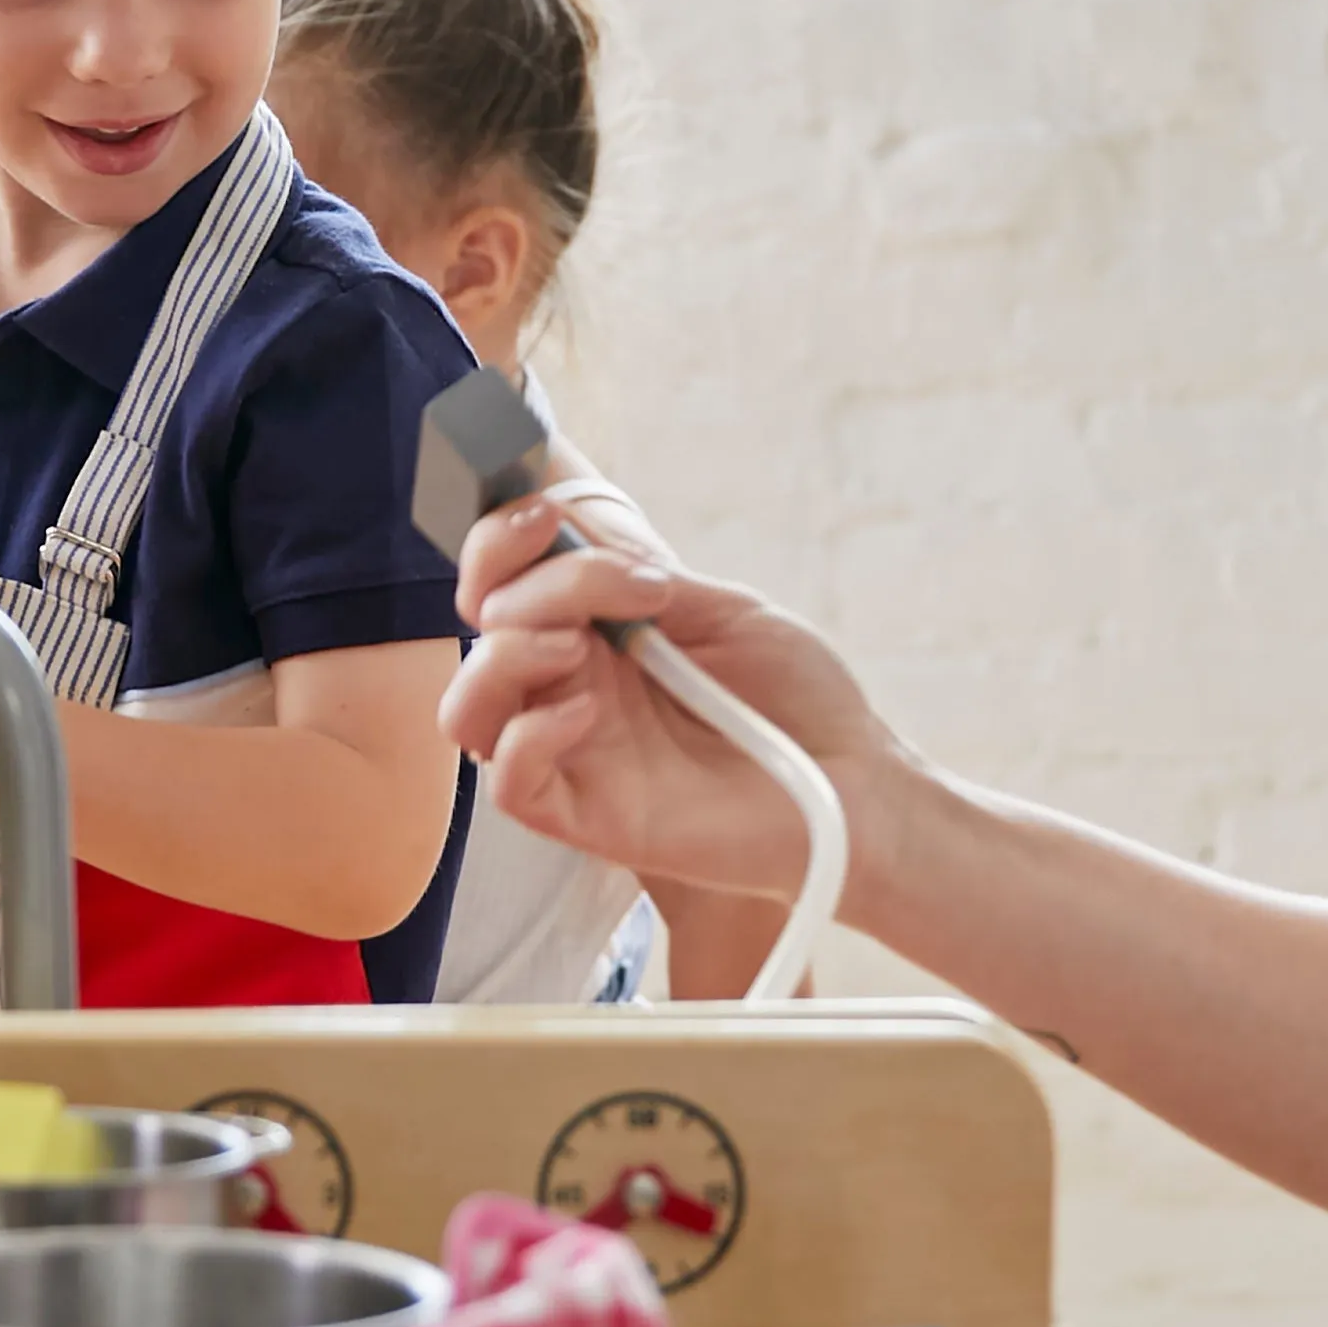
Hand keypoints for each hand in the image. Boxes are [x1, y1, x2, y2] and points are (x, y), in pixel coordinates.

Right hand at [440, 492, 893, 901]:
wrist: (859, 783)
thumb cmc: (798, 698)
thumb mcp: (724, 610)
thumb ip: (642, 573)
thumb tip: (569, 522)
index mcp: (596, 629)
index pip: (506, 575)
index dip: (500, 535)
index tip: (546, 510)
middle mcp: (571, 685)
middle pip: (479, 625)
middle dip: (517, 578)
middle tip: (608, 581)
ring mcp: (574, 751)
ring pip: (468, 709)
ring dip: (502, 656)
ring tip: (576, 643)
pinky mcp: (587, 816)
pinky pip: (508, 784)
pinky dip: (528, 737)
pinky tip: (590, 713)